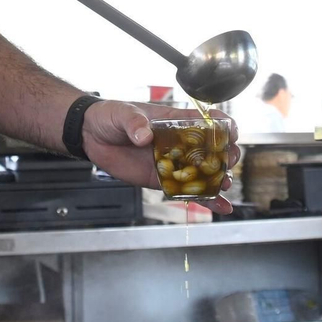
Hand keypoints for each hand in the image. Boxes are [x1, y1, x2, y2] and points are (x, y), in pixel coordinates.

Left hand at [81, 101, 239, 214]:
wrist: (91, 135)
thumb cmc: (110, 116)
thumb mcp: (122, 113)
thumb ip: (134, 123)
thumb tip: (144, 136)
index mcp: (176, 121)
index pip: (209, 121)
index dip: (225, 126)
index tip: (231, 135)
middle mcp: (181, 142)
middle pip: (215, 149)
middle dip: (227, 156)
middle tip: (226, 163)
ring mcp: (175, 163)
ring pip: (206, 172)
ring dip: (220, 179)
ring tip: (223, 185)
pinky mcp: (164, 180)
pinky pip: (188, 191)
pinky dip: (207, 200)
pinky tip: (223, 207)